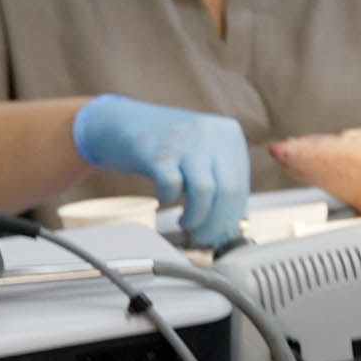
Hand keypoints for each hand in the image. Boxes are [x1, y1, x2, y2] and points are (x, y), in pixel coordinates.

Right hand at [72, 94, 254, 249]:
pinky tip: (166, 199)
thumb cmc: (166, 146)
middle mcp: (212, 132)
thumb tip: (231, 224)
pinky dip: (170, 199)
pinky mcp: (158, 151)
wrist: (120, 122)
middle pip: (227, 190)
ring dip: (197, 217)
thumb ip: (219, 179)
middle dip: (216, 223)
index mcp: (229, 134)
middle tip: (204, 238)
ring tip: (187, 223)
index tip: (222, 234)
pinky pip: (172, 185)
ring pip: (205, 191)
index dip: (231, 216)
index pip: (240, 185)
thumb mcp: (201, 153)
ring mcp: (185, 140)